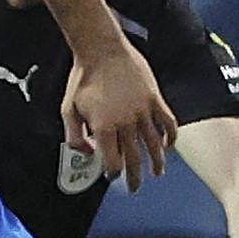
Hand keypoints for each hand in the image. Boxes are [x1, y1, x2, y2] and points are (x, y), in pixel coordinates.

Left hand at [61, 36, 176, 190]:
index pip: (112, 161)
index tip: (112, 177)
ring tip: (157, 173)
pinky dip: (171, 137)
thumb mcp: (67, 110)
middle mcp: (125, 123)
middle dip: (134, 176)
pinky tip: (169, 146)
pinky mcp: (154, 99)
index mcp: (103, 128)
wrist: (101, 50)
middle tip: (134, 187)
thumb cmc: (83, 78)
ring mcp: (142, 111)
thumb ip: (74, 136)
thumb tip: (86, 152)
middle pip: (133, 158)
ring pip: (153, 144)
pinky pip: (168, 122)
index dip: (113, 173)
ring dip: (156, 162)